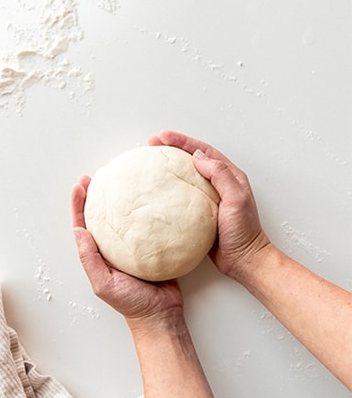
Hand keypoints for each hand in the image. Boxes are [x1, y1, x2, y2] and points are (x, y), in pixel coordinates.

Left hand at [71, 176, 183, 328]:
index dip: (79, 204)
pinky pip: (145, 224)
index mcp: (98, 254)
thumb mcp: (104, 284)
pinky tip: (145, 198)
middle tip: (94, 177)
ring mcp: (132, 246)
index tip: (80, 186)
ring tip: (116, 180)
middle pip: (100, 216)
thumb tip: (78, 230)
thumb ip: (90, 259)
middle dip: (95, 195)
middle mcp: (112, 248)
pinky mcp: (151, 246)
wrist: (162, 316)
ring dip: (117, 199)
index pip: (84, 224)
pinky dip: (142, 210)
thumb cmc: (132, 304)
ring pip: (121, 218)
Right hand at [149, 131, 270, 280]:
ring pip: (186, 173)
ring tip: (153, 159)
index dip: (183, 141)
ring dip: (170, 164)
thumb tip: (198, 157)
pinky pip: (182, 193)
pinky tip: (159, 188)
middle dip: (173, 147)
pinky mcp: (200, 211)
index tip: (164, 136)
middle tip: (153, 143)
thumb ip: (221, 175)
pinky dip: (170, 185)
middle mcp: (219, 183)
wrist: (244, 261)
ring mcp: (209, 196)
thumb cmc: (244, 232)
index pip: (203, 151)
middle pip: (193, 158)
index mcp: (230, 175)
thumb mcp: (236, 199)